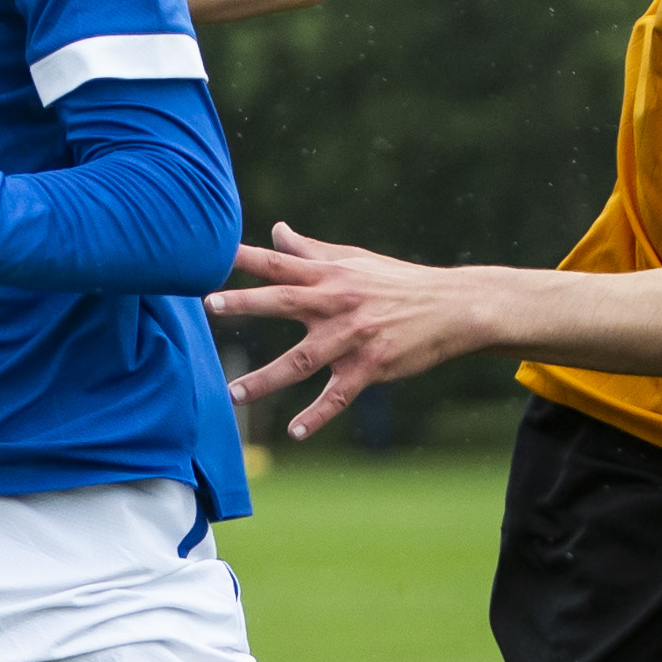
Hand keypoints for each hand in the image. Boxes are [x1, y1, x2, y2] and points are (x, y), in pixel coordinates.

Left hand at [206, 222, 507, 441]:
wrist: (452, 308)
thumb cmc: (397, 283)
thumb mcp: (354, 261)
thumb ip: (309, 251)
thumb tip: (275, 229)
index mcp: (329, 276)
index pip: (279, 264)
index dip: (244, 257)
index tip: (208, 253)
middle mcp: (336, 303)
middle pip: (284, 301)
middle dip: (246, 303)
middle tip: (210, 304)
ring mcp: (353, 337)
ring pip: (302, 360)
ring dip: (266, 379)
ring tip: (234, 395)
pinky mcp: (371, 366)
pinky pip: (338, 395)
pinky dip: (317, 415)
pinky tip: (296, 432)